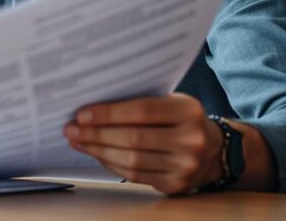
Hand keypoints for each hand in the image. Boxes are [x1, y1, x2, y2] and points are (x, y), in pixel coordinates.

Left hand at [64, 93, 224, 194]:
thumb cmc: (181, 120)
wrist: (214, 151)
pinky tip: (96, 154)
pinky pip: (134, 175)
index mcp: (188, 111)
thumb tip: (93, 106)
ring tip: (78, 141)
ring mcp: (185, 166)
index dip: (108, 113)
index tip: (81, 114)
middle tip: (71, 129)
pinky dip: (111, 164)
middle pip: (133, 138)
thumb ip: (140, 101)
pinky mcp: (175, 184)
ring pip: (131, 159)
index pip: (142, 111)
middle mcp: (191, 140)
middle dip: (96, 134)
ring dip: (98, 150)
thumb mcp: (171, 102)